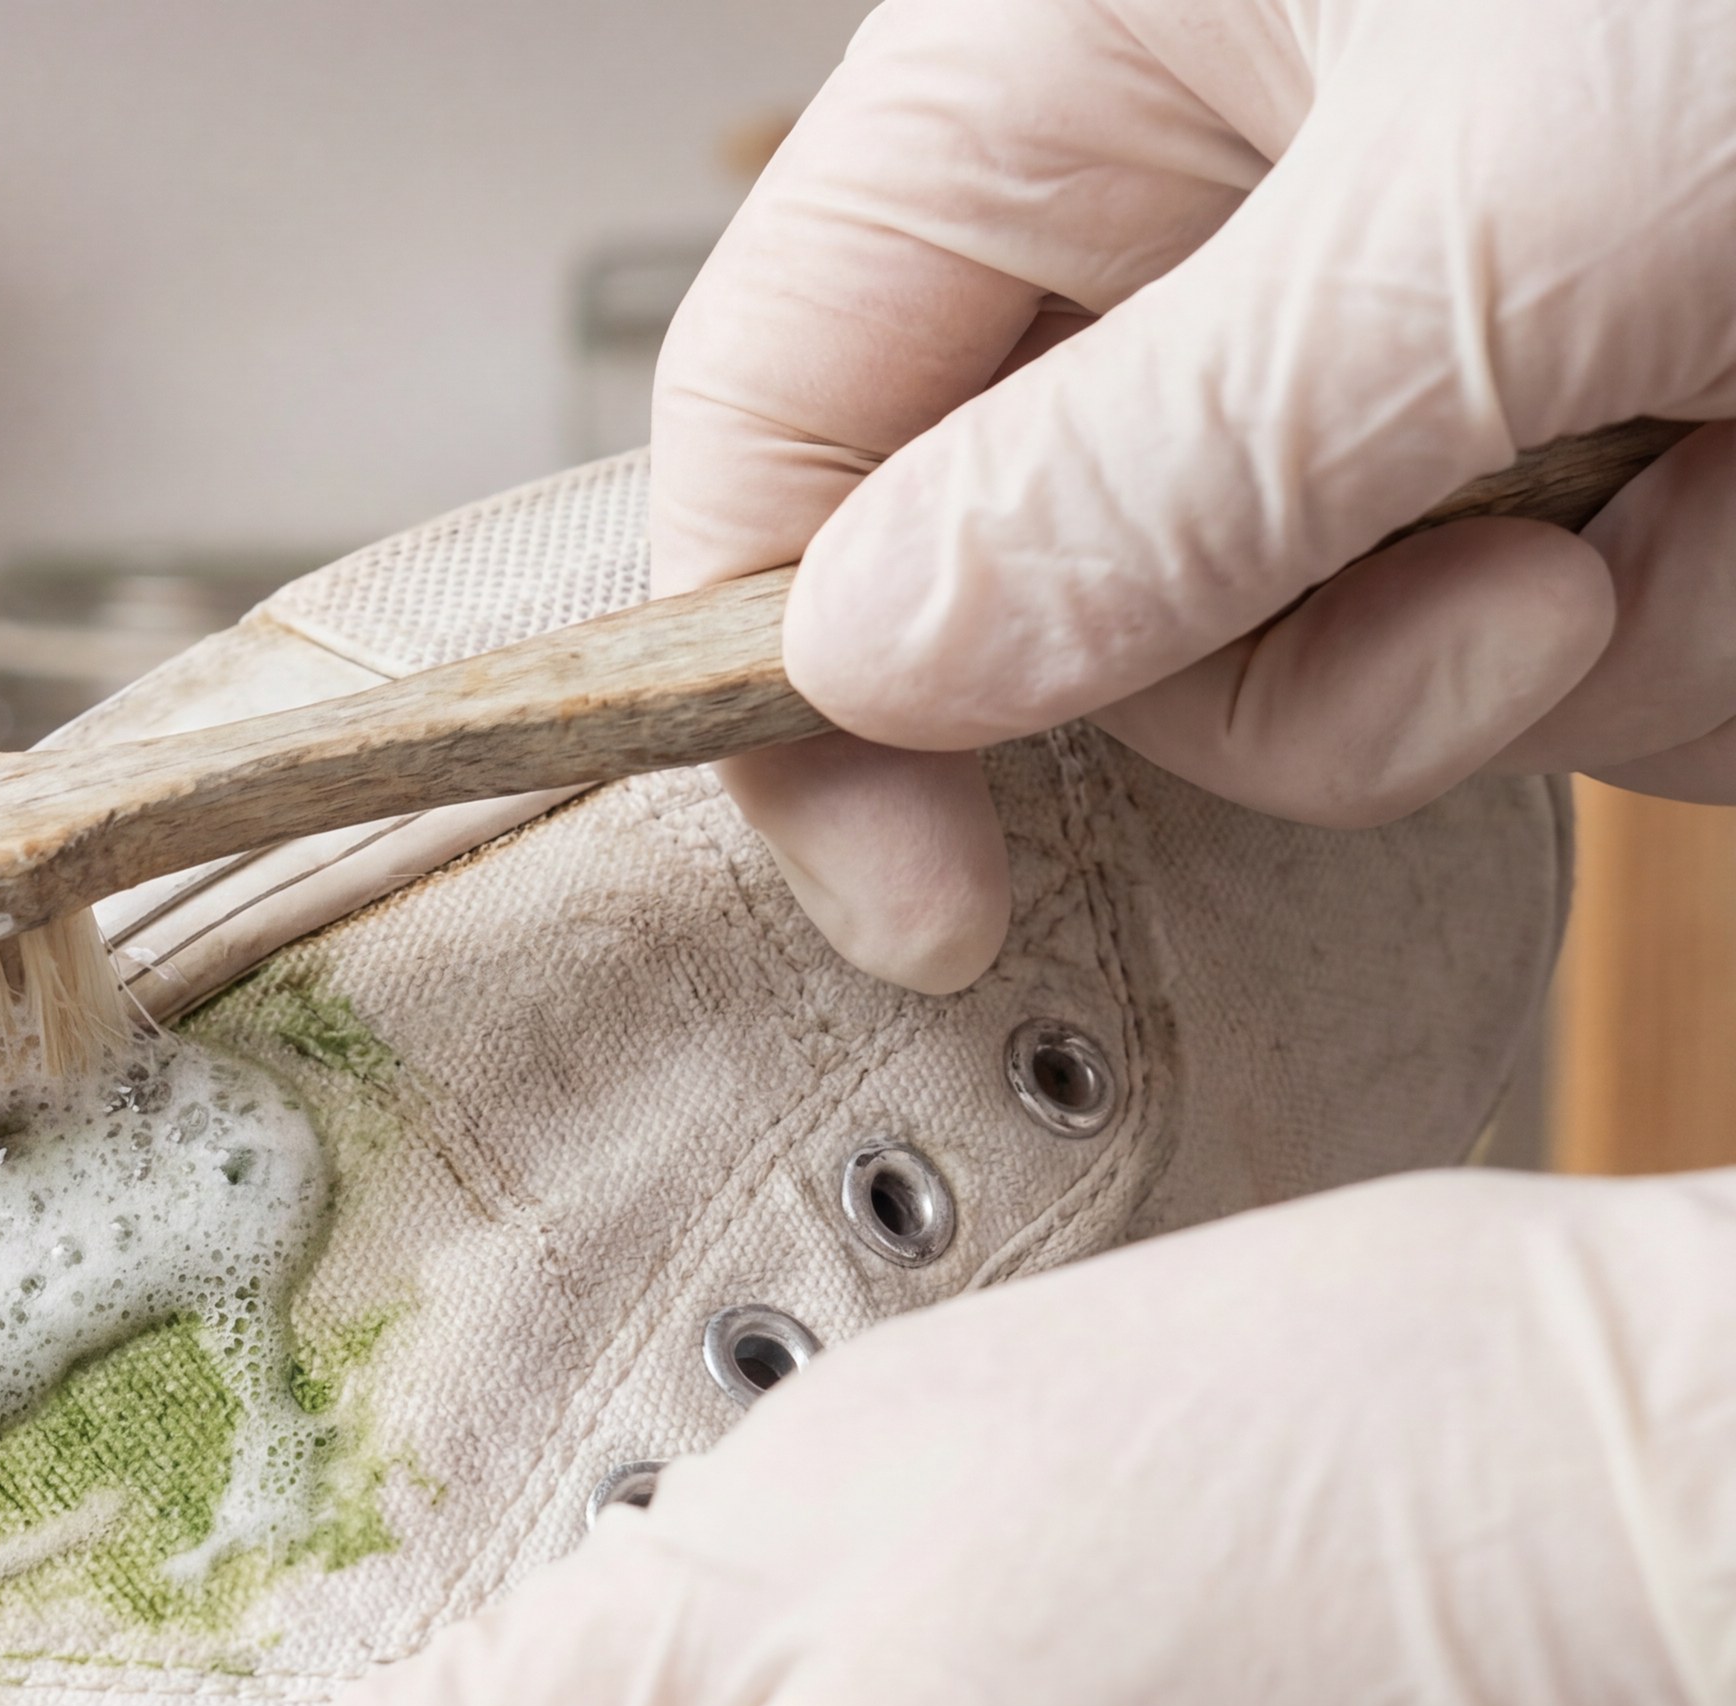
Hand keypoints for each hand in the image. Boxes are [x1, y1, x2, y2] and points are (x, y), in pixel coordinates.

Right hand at [655, 0, 1735, 991]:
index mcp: (1069, 74)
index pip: (777, 421)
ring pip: (1336, 649)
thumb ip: (1159, 468)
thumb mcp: (1504, 214)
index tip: (944, 907)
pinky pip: (1554, 637)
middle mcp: (1203, 203)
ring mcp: (1401, 319)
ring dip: (1571, 646)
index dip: (802, 682)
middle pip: (1067, 594)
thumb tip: (869, 666)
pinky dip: (1701, 617)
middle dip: (1313, 670)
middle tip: (1527, 613)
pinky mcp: (1586, 406)